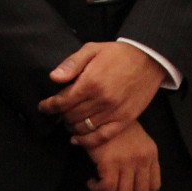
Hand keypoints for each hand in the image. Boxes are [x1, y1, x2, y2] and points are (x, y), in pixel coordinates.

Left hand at [41, 41, 164, 148]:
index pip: (62, 101)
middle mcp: (101, 100)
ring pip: (83, 128)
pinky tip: (77, 140)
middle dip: (60, 115)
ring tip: (67, 122)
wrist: (148, 60)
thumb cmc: (118, 54)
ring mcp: (113, 112)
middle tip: (57, 113)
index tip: (43, 107)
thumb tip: (54, 78)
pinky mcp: (124, 120)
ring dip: (71, 127)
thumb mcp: (92, 49)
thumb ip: (72, 64)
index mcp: (90, 82)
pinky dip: (87, 141)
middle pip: (71, 115)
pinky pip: (101, 137)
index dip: (49, 106)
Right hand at [86, 122, 160, 190]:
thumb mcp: (137, 141)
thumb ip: (140, 161)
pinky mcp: (110, 162)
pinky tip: (92, 183)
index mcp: (151, 154)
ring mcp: (127, 161)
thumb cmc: (115, 126)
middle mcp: (142, 159)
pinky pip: (108, 188)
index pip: (154, 187)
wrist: (99, 112)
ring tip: (99, 189)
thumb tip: (131, 188)